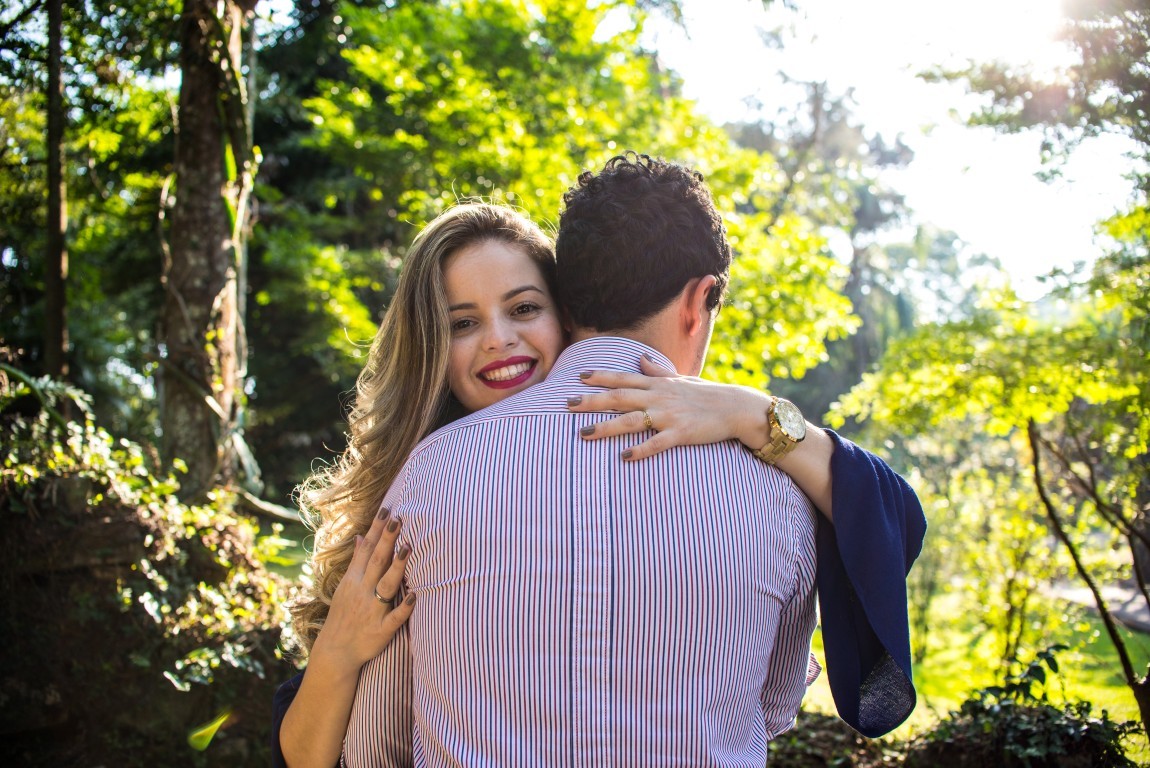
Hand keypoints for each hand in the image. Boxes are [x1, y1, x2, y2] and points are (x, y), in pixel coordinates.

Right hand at [312, 507, 415, 669]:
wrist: (335, 653)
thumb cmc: (345, 615)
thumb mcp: (346, 586)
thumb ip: (357, 561)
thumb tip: (361, 536)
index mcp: (354, 580)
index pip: (366, 550)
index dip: (376, 530)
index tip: (387, 509)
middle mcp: (362, 592)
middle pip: (376, 562)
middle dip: (387, 540)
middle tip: (398, 519)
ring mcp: (372, 611)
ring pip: (386, 585)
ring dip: (397, 567)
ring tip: (408, 548)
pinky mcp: (381, 631)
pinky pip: (394, 618)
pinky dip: (403, 607)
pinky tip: (415, 595)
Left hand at [567, 354, 771, 459]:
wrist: (736, 407)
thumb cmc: (707, 394)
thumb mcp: (680, 379)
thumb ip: (657, 370)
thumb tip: (639, 358)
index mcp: (658, 384)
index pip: (623, 378)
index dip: (600, 377)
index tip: (579, 377)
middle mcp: (659, 397)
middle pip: (618, 398)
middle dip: (591, 401)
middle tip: (567, 404)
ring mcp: (669, 415)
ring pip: (631, 420)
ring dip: (606, 427)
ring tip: (583, 434)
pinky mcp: (681, 433)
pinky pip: (657, 443)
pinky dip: (640, 450)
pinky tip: (624, 457)